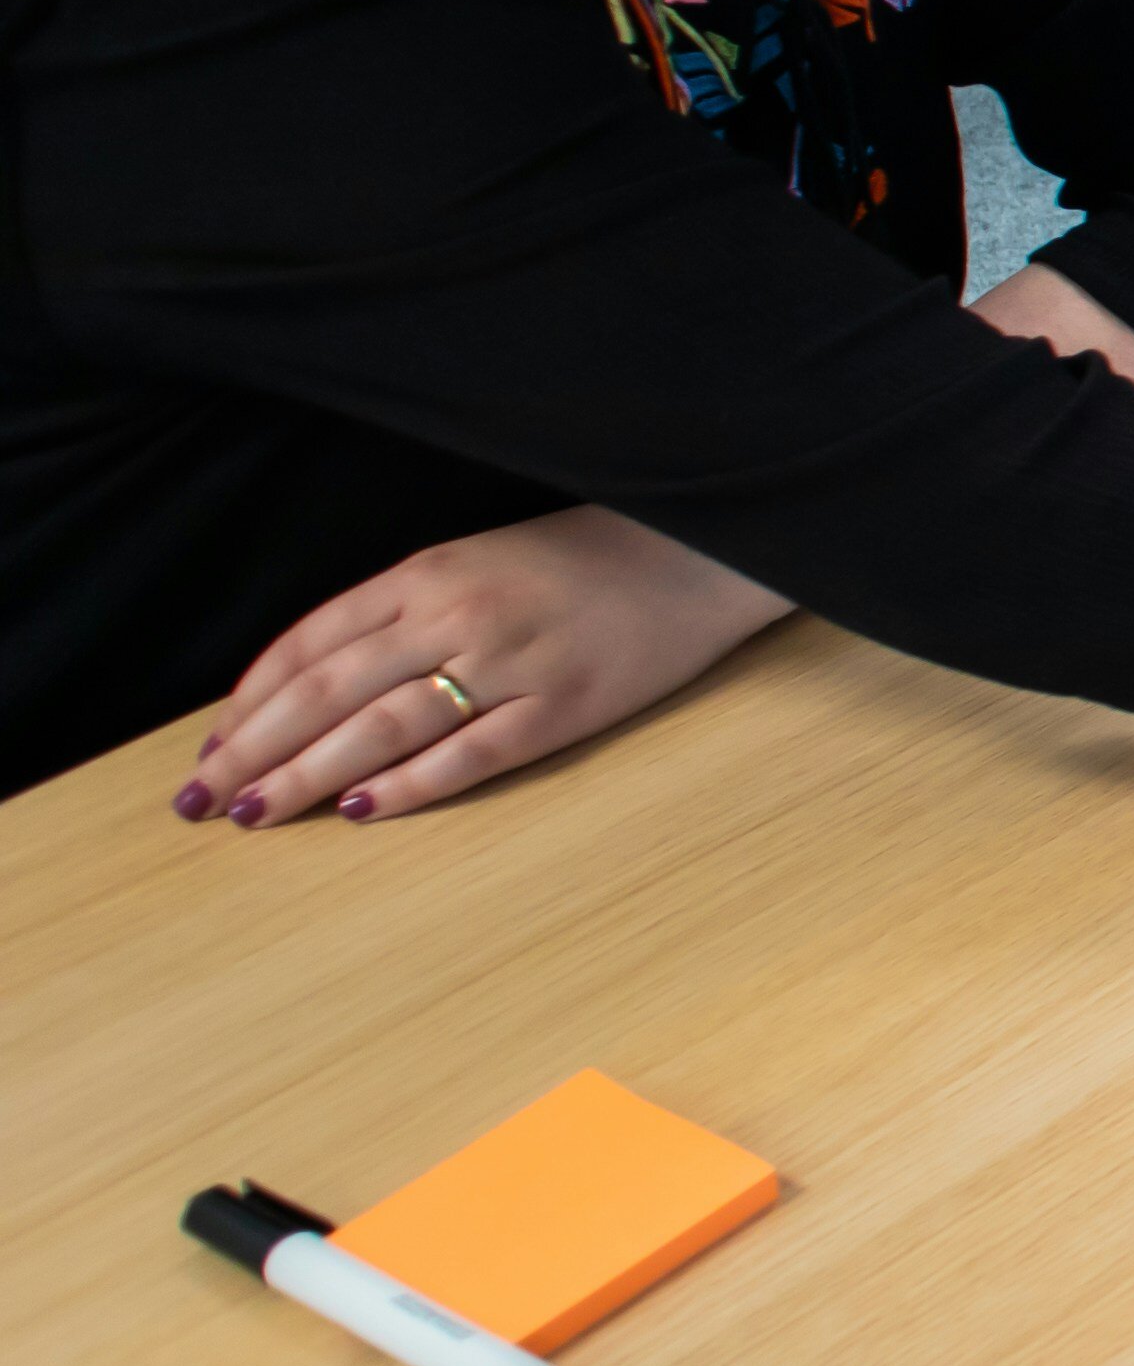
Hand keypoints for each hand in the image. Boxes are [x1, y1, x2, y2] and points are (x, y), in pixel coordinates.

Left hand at [180, 505, 790, 827]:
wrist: (699, 553)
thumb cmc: (584, 560)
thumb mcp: (478, 561)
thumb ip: (403, 613)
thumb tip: (318, 686)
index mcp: (429, 573)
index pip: (311, 642)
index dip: (251, 700)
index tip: (212, 747)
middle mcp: (458, 615)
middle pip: (329, 691)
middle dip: (256, 749)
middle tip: (203, 800)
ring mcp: (511, 662)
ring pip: (384, 727)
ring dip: (311, 775)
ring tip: (261, 813)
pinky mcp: (564, 707)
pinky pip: (472, 754)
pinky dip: (412, 785)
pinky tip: (363, 810)